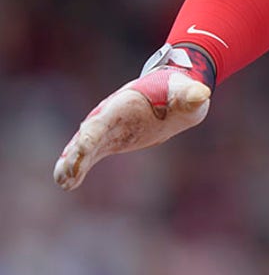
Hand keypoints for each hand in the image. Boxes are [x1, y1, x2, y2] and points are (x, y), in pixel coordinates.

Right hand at [53, 44, 214, 190]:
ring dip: (70, 163)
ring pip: (83, 147)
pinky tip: (67, 183)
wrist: (173, 92)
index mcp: (124, 104)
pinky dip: (77, 166)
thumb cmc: (179, 92)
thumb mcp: (188, 94)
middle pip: (87, 136)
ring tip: (62, 181)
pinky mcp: (110, 140)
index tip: (81, 155)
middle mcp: (109, 116)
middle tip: (66, 175)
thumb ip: (191, 95)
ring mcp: (107, 129)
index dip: (90, 139)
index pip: (102, 123)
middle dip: (75, 154)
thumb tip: (201, 94)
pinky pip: (89, 154)